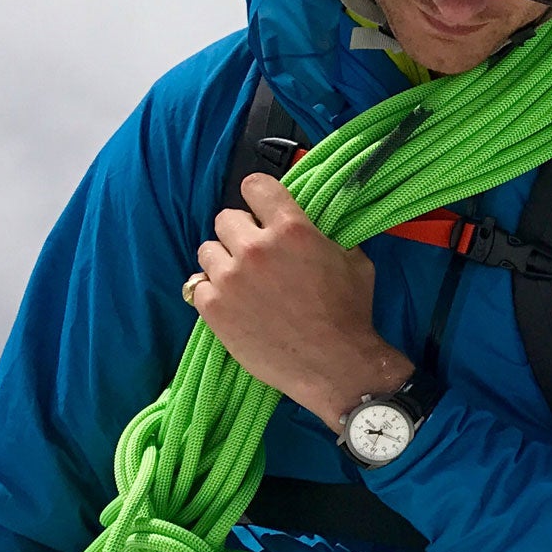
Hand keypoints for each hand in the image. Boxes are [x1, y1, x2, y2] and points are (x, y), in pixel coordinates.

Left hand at [192, 174, 413, 430]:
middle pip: (225, 218)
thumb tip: (313, 224)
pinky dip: (214, 291)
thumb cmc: (350, 314)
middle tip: (257, 254)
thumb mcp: (353, 261)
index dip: (258, 196)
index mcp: (292, 229)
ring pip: (208, 250)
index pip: (255, 186)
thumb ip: (325, 235)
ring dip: (224, 261)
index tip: (262, 208)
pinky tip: (234, 303)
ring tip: (243, 281)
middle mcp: (255, 248)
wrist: (335, 365)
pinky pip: (198, 285)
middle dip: (241, 232)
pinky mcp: (213, 309)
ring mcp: (230, 279)